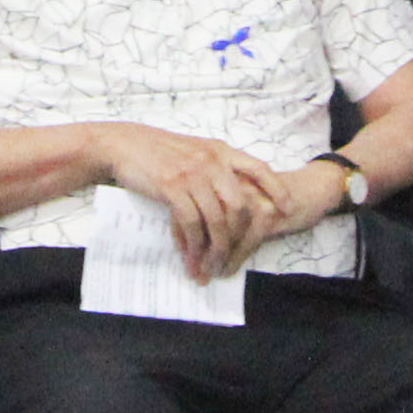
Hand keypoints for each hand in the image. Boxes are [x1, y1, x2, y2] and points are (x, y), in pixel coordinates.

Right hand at [90, 123, 283, 280]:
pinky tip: (191, 258)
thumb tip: (234, 195)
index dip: (276, 189)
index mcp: (221, 151)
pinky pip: (191, 223)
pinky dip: (193, 245)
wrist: (126, 144)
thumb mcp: (196, 151)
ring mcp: (193, 174)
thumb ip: (216, 168)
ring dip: (214, 249)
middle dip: (239, 237)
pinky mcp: (172, 187)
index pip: (259, 168)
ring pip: (216, 219)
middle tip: (232, 259)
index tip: (287, 208)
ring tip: (210, 267)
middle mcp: (211, 162)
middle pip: (240, 205)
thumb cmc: (160, 152)